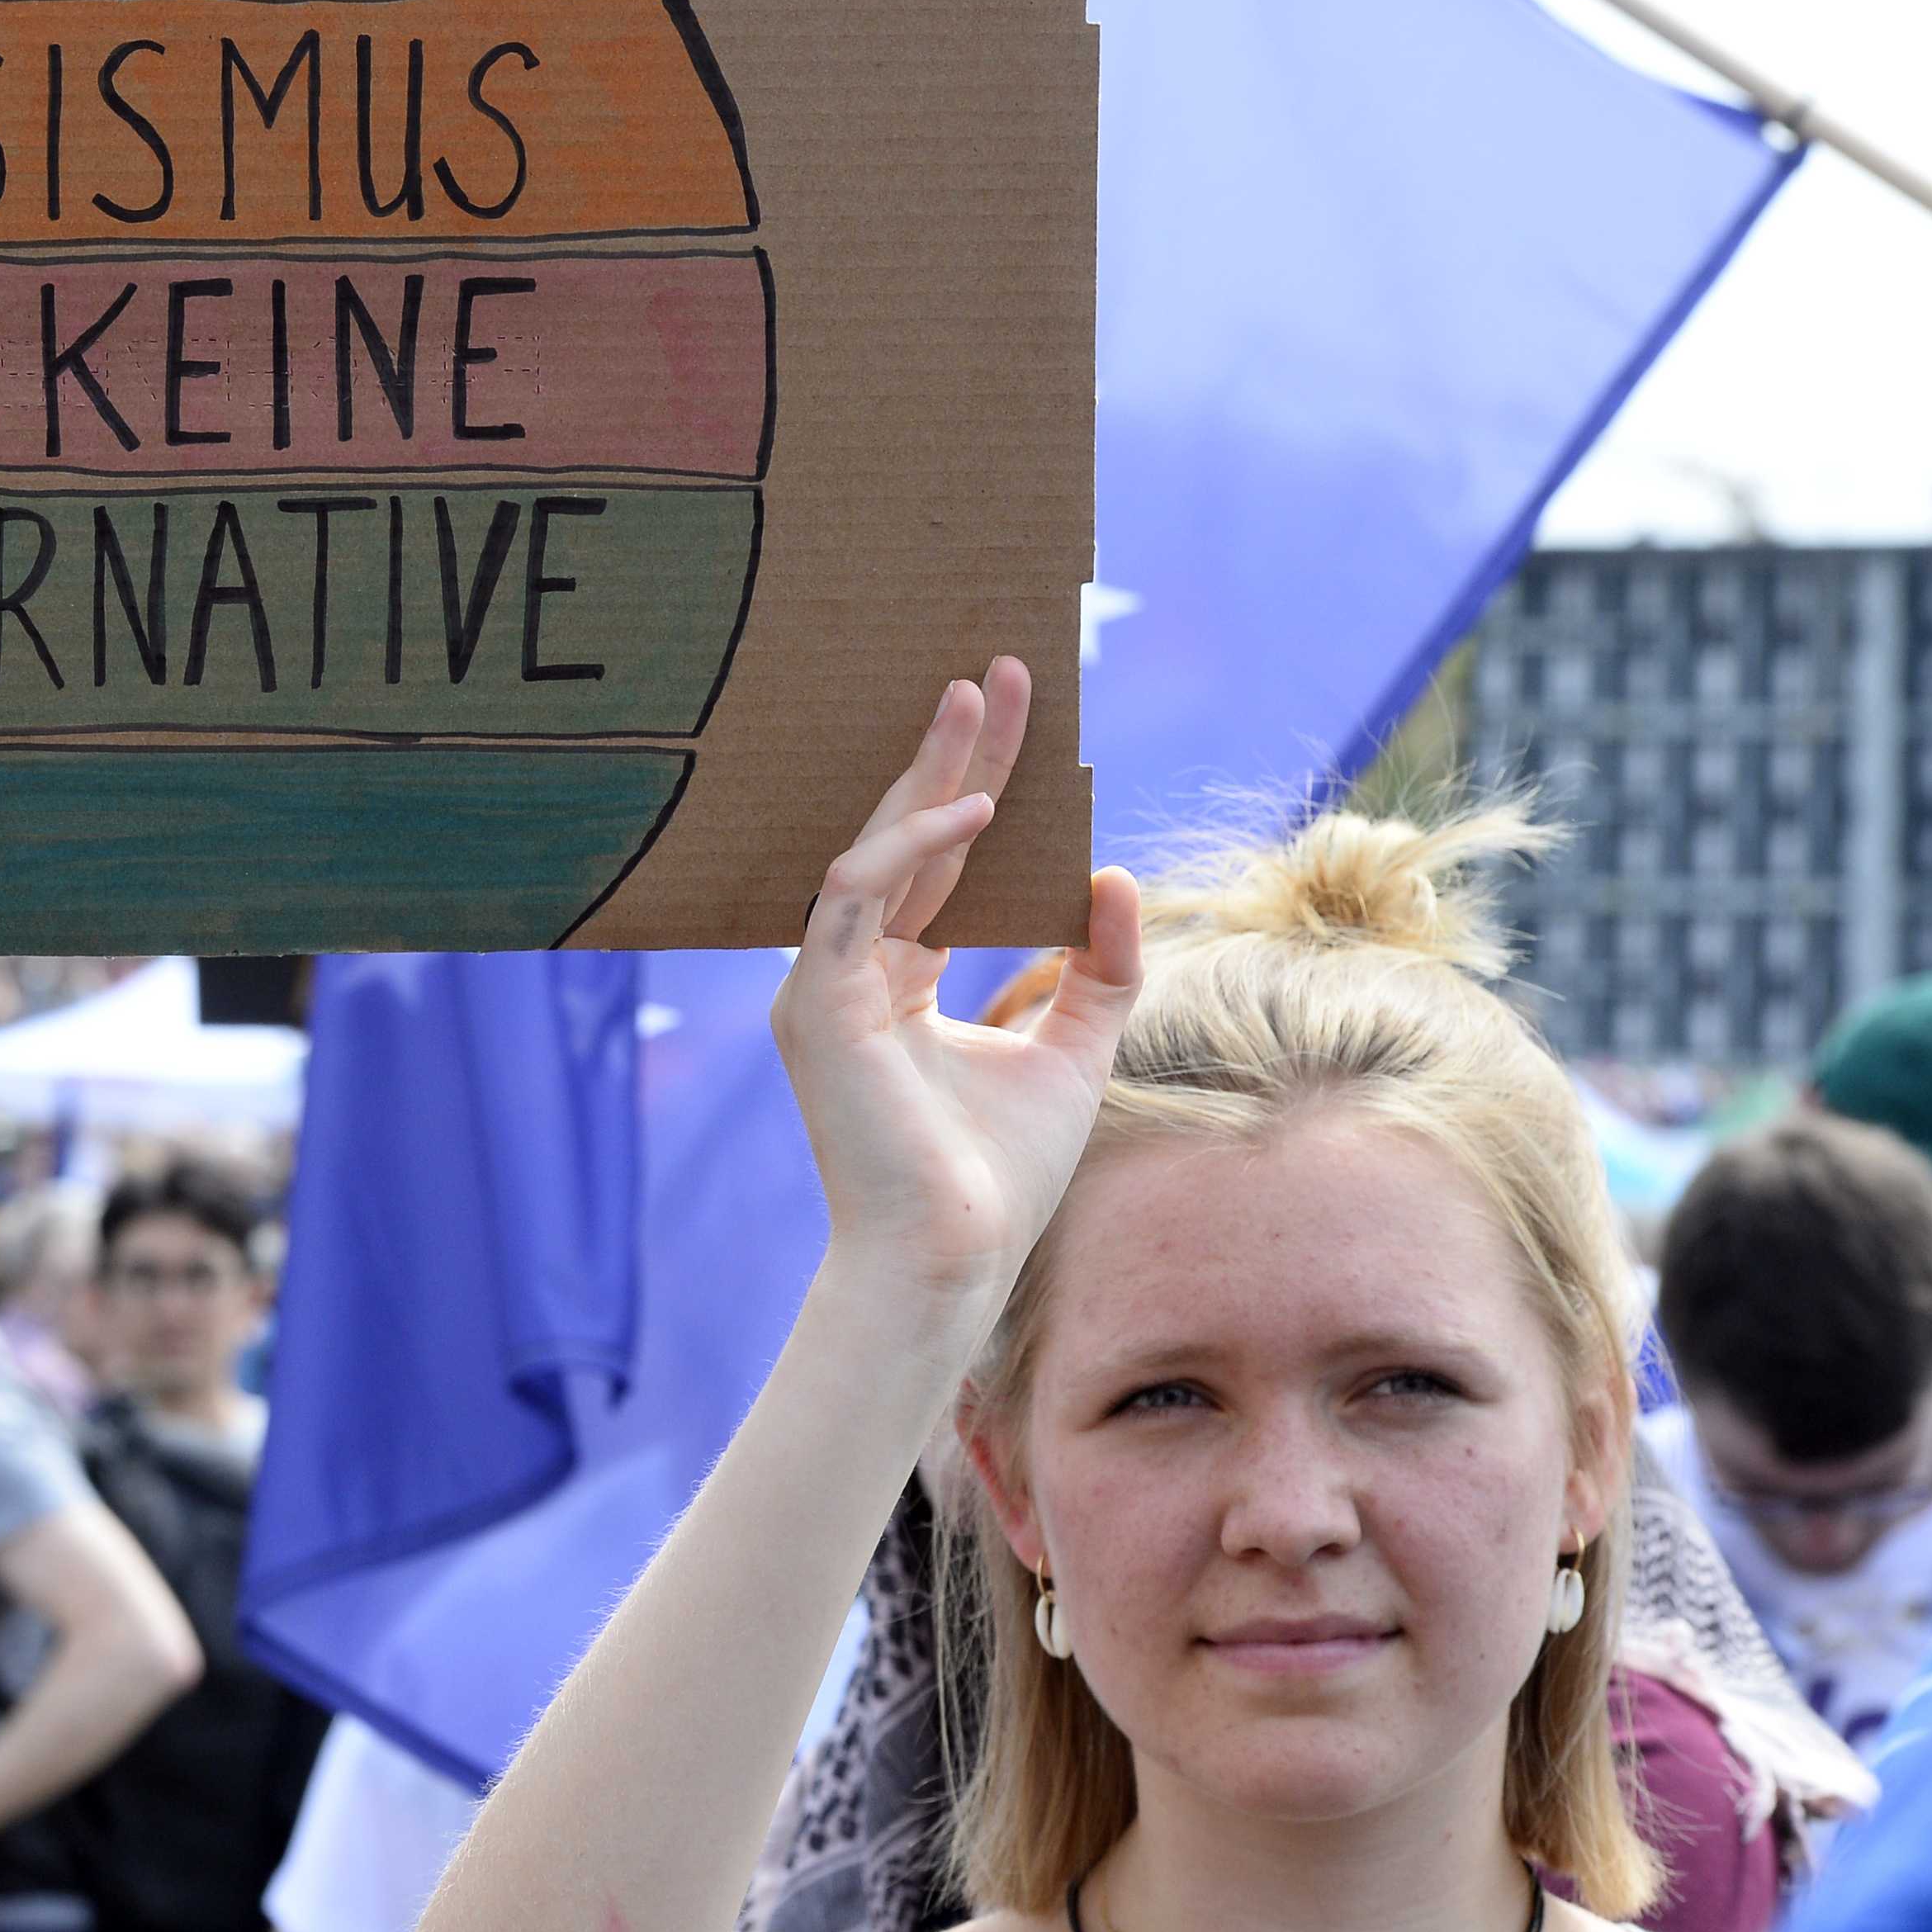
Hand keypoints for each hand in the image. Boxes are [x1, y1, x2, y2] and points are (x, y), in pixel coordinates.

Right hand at [770, 660, 1140, 1294]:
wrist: (954, 1258)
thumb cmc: (1001, 1176)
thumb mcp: (1074, 1049)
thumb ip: (1097, 968)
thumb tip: (1113, 877)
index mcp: (894, 983)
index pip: (935, 863)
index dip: (973, 785)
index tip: (1013, 712)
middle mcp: (848, 974)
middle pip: (905, 838)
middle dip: (952, 753)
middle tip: (997, 672)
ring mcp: (823, 988)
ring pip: (873, 851)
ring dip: (928, 774)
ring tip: (977, 702)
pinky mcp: (817, 1006)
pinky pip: (858, 899)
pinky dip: (913, 850)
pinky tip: (974, 813)